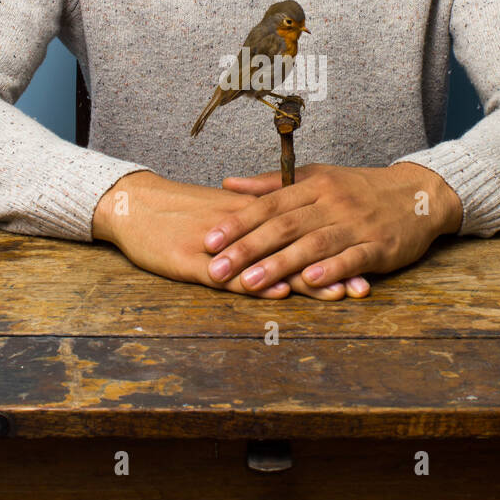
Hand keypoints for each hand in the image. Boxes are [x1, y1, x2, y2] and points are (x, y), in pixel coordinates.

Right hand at [91, 171, 358, 299]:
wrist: (134, 205)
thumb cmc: (178, 216)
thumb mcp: (220, 219)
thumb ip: (252, 228)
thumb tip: (283, 240)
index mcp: (251, 216)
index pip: (300, 232)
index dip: (332, 247)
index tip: (365, 259)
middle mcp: (244, 228)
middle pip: (295, 248)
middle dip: (331, 268)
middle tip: (364, 286)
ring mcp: (221, 246)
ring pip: (270, 263)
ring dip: (306, 280)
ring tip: (340, 294)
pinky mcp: (194, 263)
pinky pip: (231, 276)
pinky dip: (257, 285)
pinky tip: (280, 293)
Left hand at [203, 162, 462, 293]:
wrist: (418, 194)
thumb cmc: (359, 189)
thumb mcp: (317, 177)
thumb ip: (272, 184)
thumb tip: (228, 184)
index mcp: (314, 186)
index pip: (269, 204)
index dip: (238, 223)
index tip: (209, 240)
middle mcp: (332, 203)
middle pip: (285, 226)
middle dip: (248, 249)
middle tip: (217, 269)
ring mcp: (356, 225)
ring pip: (313, 244)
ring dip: (281, 264)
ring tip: (251, 282)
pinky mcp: (380, 247)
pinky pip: (353, 258)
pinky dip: (332, 270)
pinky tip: (311, 281)